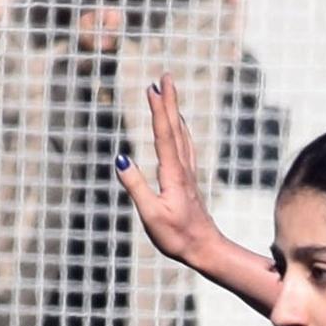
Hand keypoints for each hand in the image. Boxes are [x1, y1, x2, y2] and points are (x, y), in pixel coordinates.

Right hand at [120, 77, 216, 265]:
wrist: (205, 249)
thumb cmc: (177, 236)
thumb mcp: (151, 214)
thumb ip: (135, 186)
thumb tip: (120, 158)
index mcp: (172, 174)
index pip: (163, 135)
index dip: (159, 109)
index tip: (154, 87)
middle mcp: (182, 168)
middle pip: (175, 128)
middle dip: (169, 101)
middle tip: (164, 77)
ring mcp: (187, 173)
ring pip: (181, 134)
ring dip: (174, 112)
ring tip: (169, 93)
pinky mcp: (188, 180)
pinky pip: (184, 146)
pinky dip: (180, 129)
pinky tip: (179, 126)